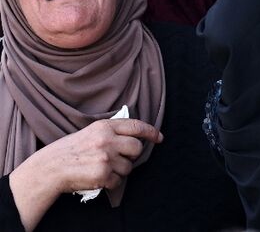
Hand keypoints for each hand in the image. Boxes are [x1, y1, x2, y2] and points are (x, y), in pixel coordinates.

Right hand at [9, 119, 161, 230]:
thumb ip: (112, 131)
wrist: (51, 167)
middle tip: (120, 158)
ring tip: (103, 168)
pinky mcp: (103, 173)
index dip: (151, 132)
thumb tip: (136, 136)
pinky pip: (118, 181)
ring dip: (120, 171)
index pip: (136, 126)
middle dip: (133, 155)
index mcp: (104, 126)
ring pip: (129, 167)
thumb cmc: (71, 150)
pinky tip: (99, 177)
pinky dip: (111, 182)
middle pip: (137, 148)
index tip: (158, 137)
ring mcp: (105, 157)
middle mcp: (107, 140)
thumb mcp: (91, 132)